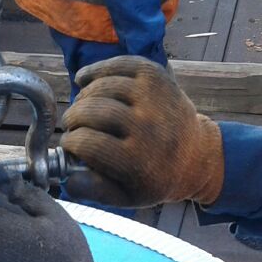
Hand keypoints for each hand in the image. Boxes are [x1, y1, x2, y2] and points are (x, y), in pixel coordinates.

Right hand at [60, 56, 223, 208]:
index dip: (70, 142)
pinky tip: (84, 79)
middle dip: (73, 118)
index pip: (88, 143)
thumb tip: (66, 175)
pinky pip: (120, 65)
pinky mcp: (157, 77)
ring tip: (80, 107)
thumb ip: (93, 191)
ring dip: (83, 96)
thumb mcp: (126, 197)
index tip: (67, 144)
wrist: (196, 156)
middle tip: (70, 125)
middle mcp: (147, 126)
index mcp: (138, 160)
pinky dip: (97, 69)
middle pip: (93, 111)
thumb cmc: (154, 179)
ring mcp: (154, 97)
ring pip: (103, 86)